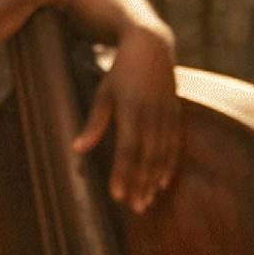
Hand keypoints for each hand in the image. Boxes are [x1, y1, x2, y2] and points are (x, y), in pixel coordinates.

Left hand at [73, 22, 181, 212]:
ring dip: (154, 180)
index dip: (123, 173)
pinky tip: (162, 182)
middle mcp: (152, 114)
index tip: (117, 195)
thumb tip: (77, 149)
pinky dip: (169, 165)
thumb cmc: (121, 72)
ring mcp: (167, 114)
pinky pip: (174, 145)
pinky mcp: (176, 113)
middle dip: (141, 184)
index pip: (128, 149)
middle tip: (135, 207)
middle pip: (147, 157)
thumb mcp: (104, 94)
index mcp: (132, 109)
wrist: (151, 46)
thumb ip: (94, 124)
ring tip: (147, 201)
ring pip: (162, 154)